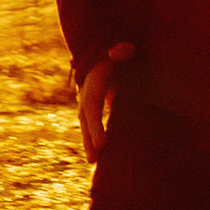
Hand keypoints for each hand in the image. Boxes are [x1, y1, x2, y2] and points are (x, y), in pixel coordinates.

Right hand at [74, 45, 129, 163]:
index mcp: (94, 81)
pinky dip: (93, 139)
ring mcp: (87, 100)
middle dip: (90, 138)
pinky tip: (99, 155)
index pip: (93, 106)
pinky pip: (91, 125)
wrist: (103, 52)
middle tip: (94, 158)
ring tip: (93, 161)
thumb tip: (124, 51)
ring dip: (89, 143)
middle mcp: (86, 93)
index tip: (102, 143)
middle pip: (85, 119)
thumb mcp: (120, 47)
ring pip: (86, 124)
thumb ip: (121, 49)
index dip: (95, 125)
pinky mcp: (93, 107)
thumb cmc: (116, 51)